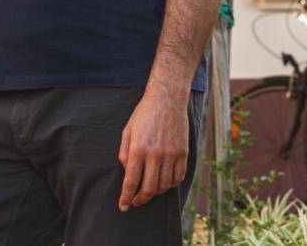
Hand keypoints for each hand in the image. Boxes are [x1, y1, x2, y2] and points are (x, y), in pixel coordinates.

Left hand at [117, 88, 189, 209]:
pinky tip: (164, 183)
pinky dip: (170, 185)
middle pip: (149, 188)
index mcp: (138, 149)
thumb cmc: (144, 115)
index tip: (124, 206)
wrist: (167, 101)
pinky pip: (178, 178)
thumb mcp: (128, 131)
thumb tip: (128, 173)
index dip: (126, 197)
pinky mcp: (183, 154)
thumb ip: (125, 153)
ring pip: (164, 185)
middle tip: (135, 202)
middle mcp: (155, 155)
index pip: (131, 181)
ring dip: (155, 193)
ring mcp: (171, 155)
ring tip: (148, 191)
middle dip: (140, 199)